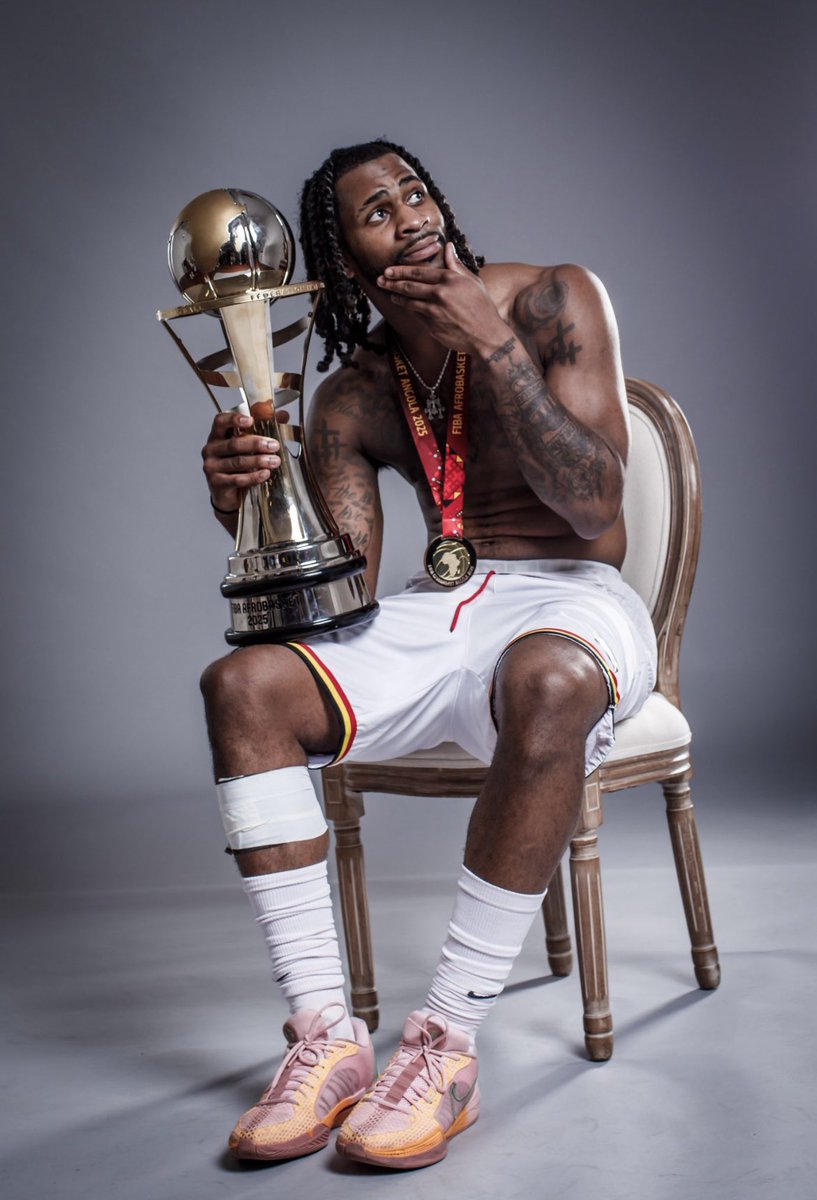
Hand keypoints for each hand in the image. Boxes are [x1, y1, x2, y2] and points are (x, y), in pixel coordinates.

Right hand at [201, 411, 284, 512]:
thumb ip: (264, 429)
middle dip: (256, 444)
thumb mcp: (250, 448)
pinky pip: (237, 479)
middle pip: (234, 443)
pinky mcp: (216, 483)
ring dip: (258, 461)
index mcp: (217, 436)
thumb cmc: (238, 467)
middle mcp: (211, 449)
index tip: (251, 421)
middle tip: (274, 446)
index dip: (234, 419)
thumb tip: (283, 415)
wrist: (229, 494)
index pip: (221, 421)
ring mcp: (211, 466)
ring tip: (275, 461)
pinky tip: (265, 474)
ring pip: (237, 462)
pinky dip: (253, 477)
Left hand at [376, 242, 506, 355]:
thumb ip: (456, 265)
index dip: (401, 271)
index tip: (389, 270)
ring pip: (409, 302)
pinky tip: (403, 305)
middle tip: (380, 279)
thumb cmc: (482, 308)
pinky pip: (416, 315)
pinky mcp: (432, 326)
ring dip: (397, 296)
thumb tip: (448, 247)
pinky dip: (409, 310)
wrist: (486, 335)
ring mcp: (434, 311)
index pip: (419, 272)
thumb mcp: (472, 282)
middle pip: (409, 286)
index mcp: (450, 279)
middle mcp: (440, 294)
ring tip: (388, 292)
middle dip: (392, 282)